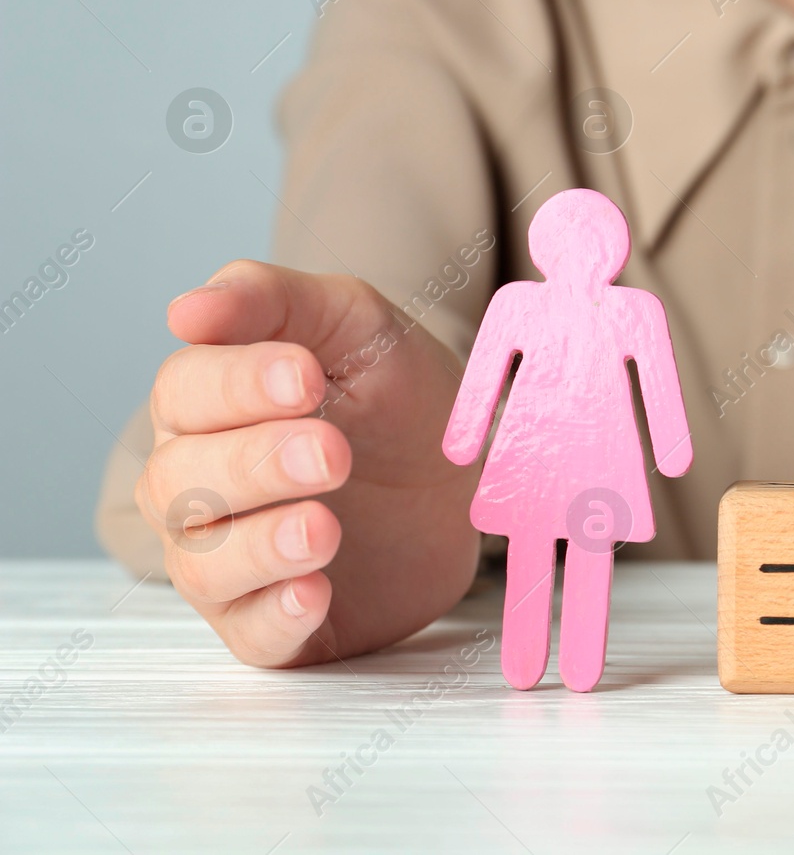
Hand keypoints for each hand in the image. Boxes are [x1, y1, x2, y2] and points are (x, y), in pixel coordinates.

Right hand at [137, 261, 481, 666]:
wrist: (466, 474)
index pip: (185, 393)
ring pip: (204, 563)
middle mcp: (200, 485)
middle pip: (182, 481)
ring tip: (324, 527)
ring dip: (261, 546)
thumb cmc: (397, 395)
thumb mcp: (356, 324)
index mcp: (207, 405)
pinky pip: (252, 636)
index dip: (237, 386)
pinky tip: (314, 592)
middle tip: (334, 452)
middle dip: (257, 464)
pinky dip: (276, 619)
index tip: (307, 379)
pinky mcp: (277, 621)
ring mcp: (234, 559)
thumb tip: (186, 310)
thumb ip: (274, 302)